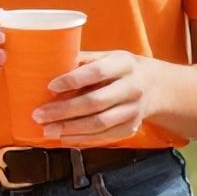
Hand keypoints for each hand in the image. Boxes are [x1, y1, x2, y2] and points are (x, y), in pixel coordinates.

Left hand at [33, 51, 158, 145]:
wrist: (156, 87)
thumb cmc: (121, 69)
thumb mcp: (107, 56)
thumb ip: (82, 60)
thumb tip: (47, 65)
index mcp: (124, 64)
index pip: (97, 72)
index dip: (72, 80)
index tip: (50, 86)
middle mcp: (132, 87)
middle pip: (95, 102)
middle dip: (64, 111)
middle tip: (39, 115)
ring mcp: (133, 110)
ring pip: (99, 124)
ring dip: (70, 129)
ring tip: (47, 130)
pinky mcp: (131, 127)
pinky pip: (104, 136)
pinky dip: (82, 139)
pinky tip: (64, 137)